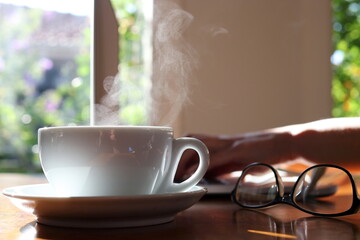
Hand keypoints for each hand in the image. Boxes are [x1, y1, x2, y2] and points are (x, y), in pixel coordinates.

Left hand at [175, 132, 293, 180]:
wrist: (287, 141)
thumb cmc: (265, 151)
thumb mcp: (239, 159)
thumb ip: (222, 165)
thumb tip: (206, 173)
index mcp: (223, 142)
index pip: (195, 140)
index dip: (181, 148)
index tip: (171, 162)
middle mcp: (223, 140)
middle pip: (192, 140)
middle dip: (178, 153)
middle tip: (169, 170)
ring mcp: (231, 144)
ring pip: (201, 147)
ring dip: (186, 160)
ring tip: (176, 175)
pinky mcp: (240, 150)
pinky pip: (218, 157)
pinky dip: (204, 165)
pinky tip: (195, 173)